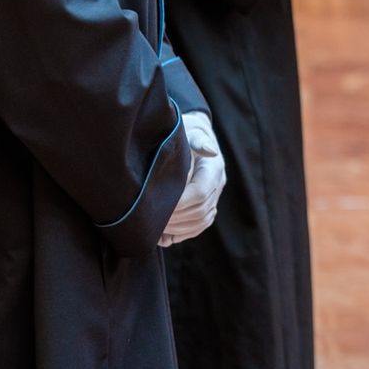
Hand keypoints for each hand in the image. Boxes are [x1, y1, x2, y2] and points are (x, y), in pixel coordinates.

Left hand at [161, 111, 226, 246]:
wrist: (194, 135)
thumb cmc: (187, 132)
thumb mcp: (191, 132)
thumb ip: (197, 142)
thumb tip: (209, 151)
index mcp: (214, 168)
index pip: (201, 192)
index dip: (180, 203)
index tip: (156, 204)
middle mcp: (218, 184)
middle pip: (201, 210)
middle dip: (175, 218)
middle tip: (149, 220)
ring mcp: (215, 196)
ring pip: (202, 221)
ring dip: (178, 228)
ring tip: (155, 228)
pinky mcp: (207, 205)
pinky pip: (200, 225)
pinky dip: (182, 233)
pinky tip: (164, 235)